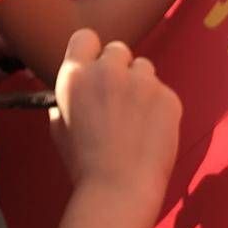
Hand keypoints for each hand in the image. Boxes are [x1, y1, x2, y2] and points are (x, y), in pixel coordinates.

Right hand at [51, 28, 180, 213]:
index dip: (91, 52)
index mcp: (75, 75)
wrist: (119, 189)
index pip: (85, 37)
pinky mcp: (168, 97)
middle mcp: (108, 71)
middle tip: (118, 99)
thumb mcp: (59, 130)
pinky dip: (159, 107)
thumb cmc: (84, 165)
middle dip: (119, 69)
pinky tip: (151, 132)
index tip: (95, 68)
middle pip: (118, 50)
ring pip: (144, 69)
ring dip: (141, 86)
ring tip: (136, 119)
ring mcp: (142, 82)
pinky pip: (164, 92)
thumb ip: (63, 103)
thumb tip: (67, 96)